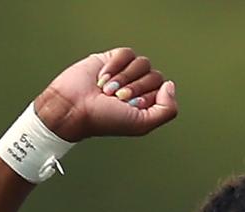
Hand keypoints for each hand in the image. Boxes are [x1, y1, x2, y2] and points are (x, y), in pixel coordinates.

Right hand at [32, 47, 177, 142]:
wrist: (74, 107)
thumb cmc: (103, 120)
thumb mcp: (142, 124)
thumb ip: (167, 110)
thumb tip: (170, 85)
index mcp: (149, 103)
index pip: (164, 89)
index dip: (147, 96)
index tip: (131, 106)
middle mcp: (140, 87)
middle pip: (154, 75)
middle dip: (134, 88)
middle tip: (118, 98)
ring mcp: (127, 72)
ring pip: (142, 63)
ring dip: (123, 78)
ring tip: (108, 90)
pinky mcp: (112, 59)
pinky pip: (126, 54)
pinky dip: (115, 66)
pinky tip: (103, 78)